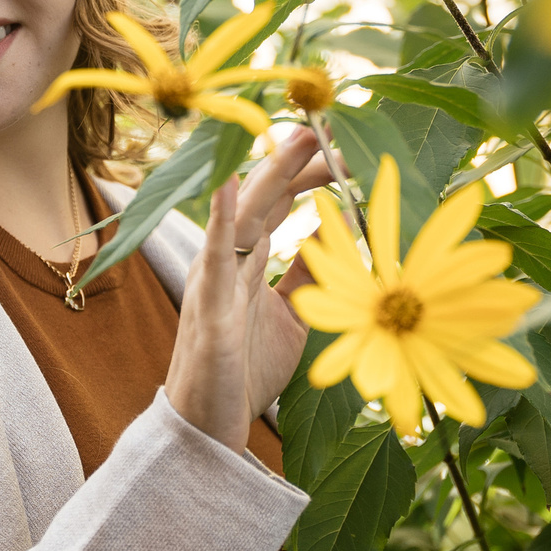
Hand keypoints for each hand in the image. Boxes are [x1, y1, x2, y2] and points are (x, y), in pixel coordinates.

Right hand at [165, 127, 328, 448]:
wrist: (209, 428)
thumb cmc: (244, 372)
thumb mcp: (292, 316)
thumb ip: (306, 274)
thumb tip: (330, 235)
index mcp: (248, 263)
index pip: (280, 202)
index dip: (306, 170)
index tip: (341, 143)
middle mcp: (229, 262)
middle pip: (264, 198)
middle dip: (294, 159)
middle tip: (328, 123)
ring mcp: (216, 280)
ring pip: (244, 216)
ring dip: (270, 173)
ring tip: (293, 136)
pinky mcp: (211, 307)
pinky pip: (215, 257)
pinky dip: (221, 218)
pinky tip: (227, 185)